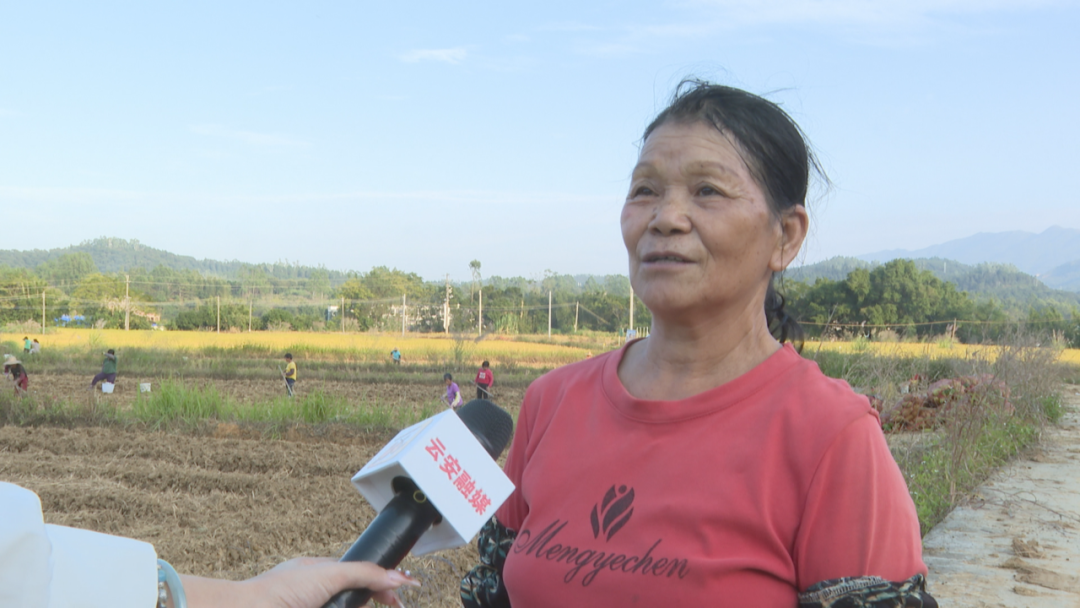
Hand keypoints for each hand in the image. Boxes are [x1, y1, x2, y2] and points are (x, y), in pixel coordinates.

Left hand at [181, 557, 418, 607]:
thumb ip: (365, 574)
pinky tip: (356, 607)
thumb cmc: (278, 592)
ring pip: (343, 606)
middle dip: (374, 600)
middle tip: (395, 606)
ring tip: (385, 605)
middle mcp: (313, 594)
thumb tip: (397, 577)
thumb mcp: (330, 575)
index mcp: (317, 572)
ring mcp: (310, 606)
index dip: (381, 584)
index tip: (400, 595)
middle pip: (353, 598)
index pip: (358, 575)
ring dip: (360, 606)